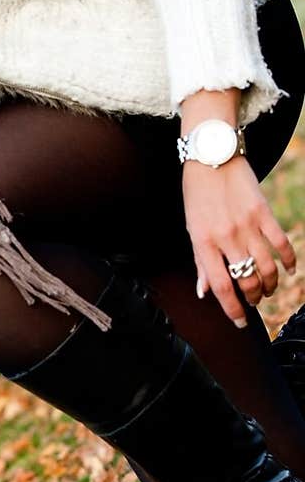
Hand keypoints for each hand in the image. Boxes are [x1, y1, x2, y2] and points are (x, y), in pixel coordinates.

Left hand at [182, 155, 295, 324]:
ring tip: (267, 289)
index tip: (241, 323)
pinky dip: (288, 260)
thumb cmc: (197, 196)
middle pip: (247, 280)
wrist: (212, 158)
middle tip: (255, 302)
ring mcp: (247, 225)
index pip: (221, 287)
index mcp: (204, 243)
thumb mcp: (192, 229)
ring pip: (266, 266)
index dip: (232, 309)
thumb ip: (200, 262)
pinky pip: (281, 243)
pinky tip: (289, 270)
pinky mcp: (264, 213)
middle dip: (253, 298)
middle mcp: (226, 237)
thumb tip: (204, 293)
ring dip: (270, 284)